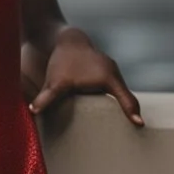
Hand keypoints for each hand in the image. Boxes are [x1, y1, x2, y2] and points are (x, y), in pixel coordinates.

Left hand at [20, 25, 143, 127]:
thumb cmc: (62, 60)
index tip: (140, 126)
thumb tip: (33, 111)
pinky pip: (117, 89)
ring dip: (126, 108)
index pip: (124, 98)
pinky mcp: (108, 71)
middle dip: (132, 115)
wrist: (66, 39)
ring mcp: (113, 71)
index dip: (132, 113)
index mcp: (106, 77)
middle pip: (127, 98)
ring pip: (123, 93)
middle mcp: (114, 73)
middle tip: (136, 134)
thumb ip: (47, 96)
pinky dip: (119, 100)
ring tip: (129, 128)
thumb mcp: (55, 80)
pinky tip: (116, 113)